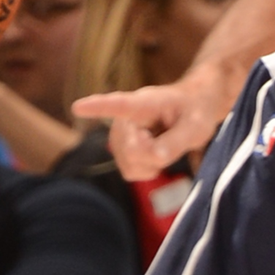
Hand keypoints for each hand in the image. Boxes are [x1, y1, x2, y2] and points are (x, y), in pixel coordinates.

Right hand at [70, 61, 239, 180]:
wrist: (190, 110)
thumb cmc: (194, 112)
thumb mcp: (196, 125)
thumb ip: (177, 140)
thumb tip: (156, 158)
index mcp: (142, 103)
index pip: (118, 104)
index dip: (98, 107)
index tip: (78, 106)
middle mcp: (123, 118)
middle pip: (132, 151)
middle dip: (156, 154)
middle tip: (174, 137)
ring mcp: (119, 136)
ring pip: (131, 165)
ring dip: (153, 163)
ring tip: (164, 141)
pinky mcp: (120, 151)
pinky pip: (131, 172)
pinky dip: (148, 169)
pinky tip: (157, 153)